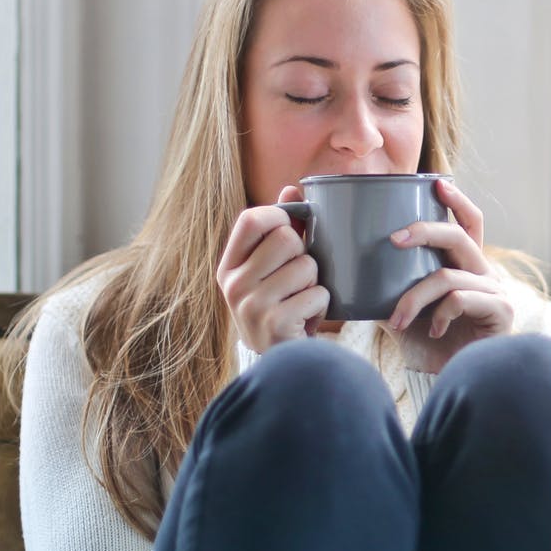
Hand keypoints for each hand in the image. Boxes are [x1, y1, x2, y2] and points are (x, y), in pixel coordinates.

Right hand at [216, 184, 327, 353]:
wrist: (279, 362)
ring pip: (307, 266)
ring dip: (316, 282)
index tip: (291, 229)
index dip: (279, 216)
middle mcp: (234, 284)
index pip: (251, 219)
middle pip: (286, 238)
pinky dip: (322, 304)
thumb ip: (279, 229)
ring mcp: (252, 305)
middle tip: (299, 277)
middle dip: (304, 255)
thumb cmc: (278, 306)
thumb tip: (291, 188)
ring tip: (302, 299)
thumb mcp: (269, 270)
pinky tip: (307, 317)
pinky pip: (318, 294)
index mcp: (229, 266)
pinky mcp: (275, 324)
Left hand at [385, 179, 513, 373]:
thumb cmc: (428, 344)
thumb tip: (342, 265)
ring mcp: (496, 292)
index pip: (469, 223)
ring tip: (396, 320)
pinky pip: (460, 299)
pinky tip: (432, 331)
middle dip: (424, 231)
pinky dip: (438, 313)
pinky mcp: (500, 312)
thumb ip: (384, 286)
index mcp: (465, 266)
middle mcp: (485, 274)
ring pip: (448, 275)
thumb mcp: (400, 308)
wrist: (449, 382)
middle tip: (392, 240)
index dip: (457, 201)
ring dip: (414, 297)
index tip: (436, 183)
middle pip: (458, 236)